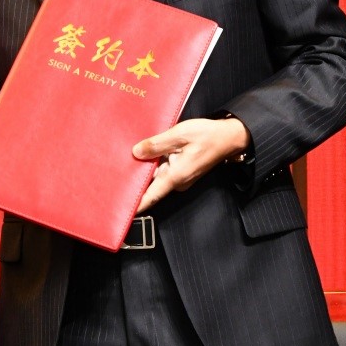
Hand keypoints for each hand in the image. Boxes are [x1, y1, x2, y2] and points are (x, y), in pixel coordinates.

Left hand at [132, 116, 248, 212]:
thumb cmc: (208, 136)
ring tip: (130, 156)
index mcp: (175, 176)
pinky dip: (155, 162)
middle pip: (150, 184)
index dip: (136, 204)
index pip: (151, 195)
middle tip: (116, 171)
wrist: (228, 137)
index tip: (123, 210)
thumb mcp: (179, 135)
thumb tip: (137, 152)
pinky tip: (148, 151)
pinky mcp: (181, 170)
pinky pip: (163, 169)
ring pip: (156, 174)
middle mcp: (177, 181)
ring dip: (145, 167)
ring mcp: (179, 177)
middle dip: (135, 178)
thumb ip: (156, 144)